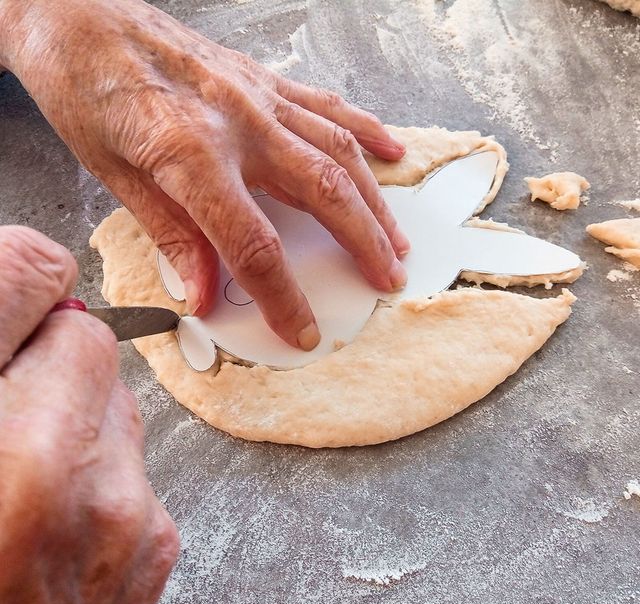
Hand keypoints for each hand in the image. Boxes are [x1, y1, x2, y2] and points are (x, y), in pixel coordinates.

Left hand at [0, 0, 408, 350]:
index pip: (254, 244)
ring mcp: (257, 97)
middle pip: (322, 193)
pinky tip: (390, 155)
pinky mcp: (263, 80)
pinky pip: (328, 106)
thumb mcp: (116, 177)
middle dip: (362, 244)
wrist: (80, 16)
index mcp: (192, 154)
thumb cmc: (86, 90)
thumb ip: (173, 237)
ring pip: (338, 151)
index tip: (302, 328)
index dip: (283, 296)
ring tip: (395, 239)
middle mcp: (238, 123)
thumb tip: (204, 294)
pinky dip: (366, 132)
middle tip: (387, 279)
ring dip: (373, 201)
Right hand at [0, 226, 178, 603]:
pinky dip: (102, 476)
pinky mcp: (156, 543)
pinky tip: (56, 525)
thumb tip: (23, 293)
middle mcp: (49, 466)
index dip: (18, 281)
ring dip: (77, 422)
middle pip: (88, 341)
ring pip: (118, 405)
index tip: (16, 295)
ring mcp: (117, 509)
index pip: (27, 276)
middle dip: (50, 358)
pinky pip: (138, 465)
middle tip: (11, 403)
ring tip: (25, 482)